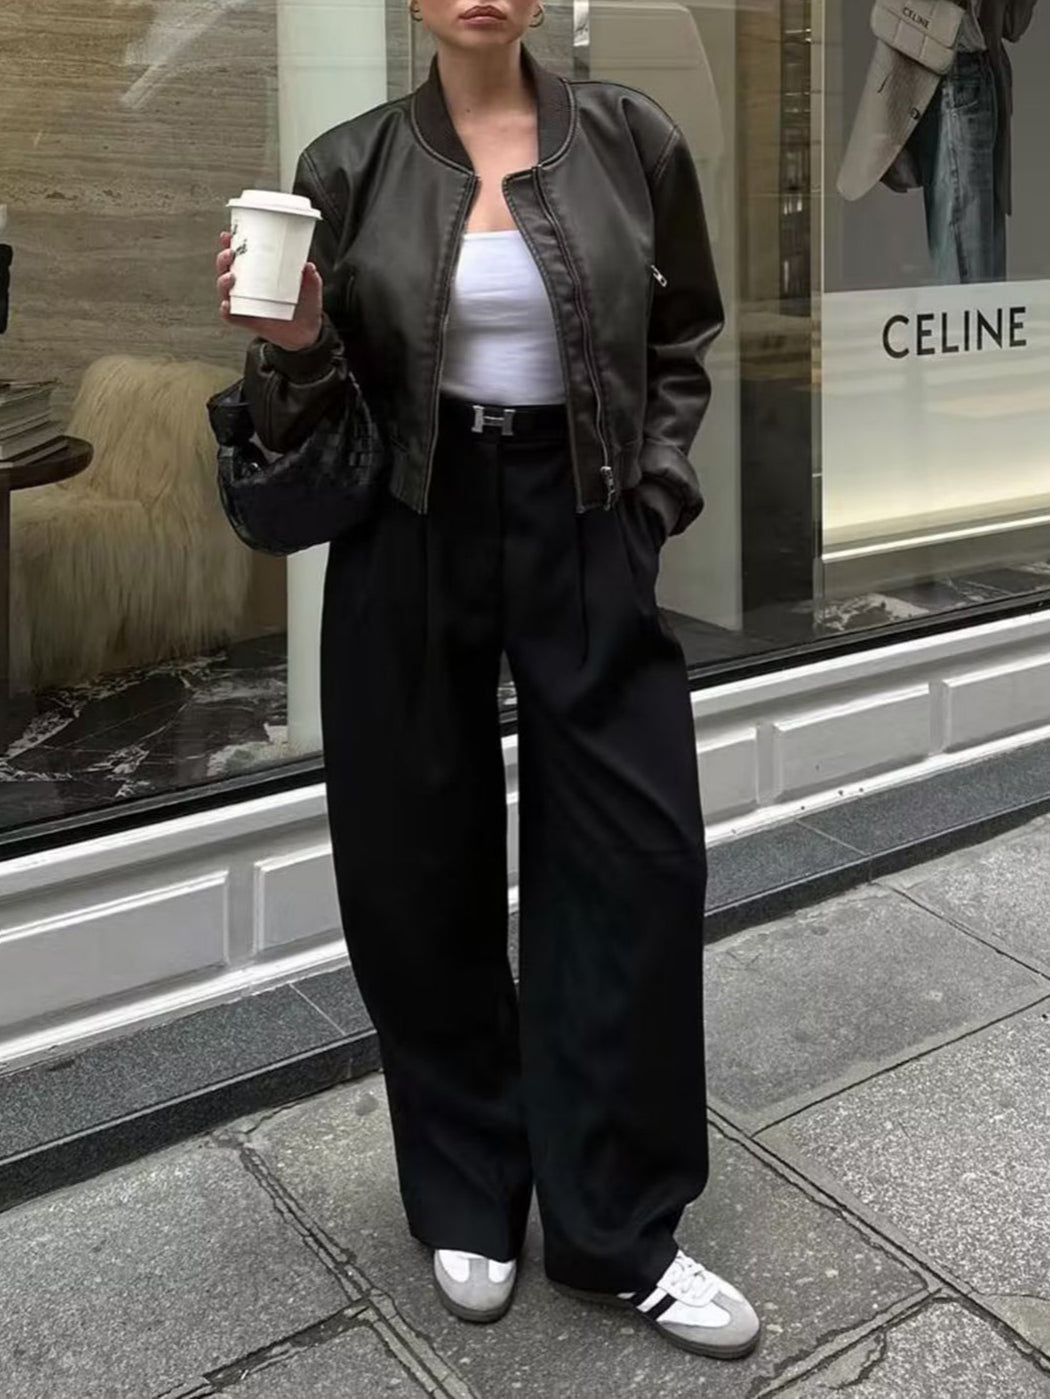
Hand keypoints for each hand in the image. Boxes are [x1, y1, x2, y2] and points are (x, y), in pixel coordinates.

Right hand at [215, 230, 323, 351]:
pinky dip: (226, 311)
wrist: (308, 332)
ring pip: (225, 290)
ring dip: (223, 282)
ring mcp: (246, 303)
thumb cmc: (305, 304)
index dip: (230, 244)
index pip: (241, 256)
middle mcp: (248, 287)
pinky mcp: (247, 320)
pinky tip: (227, 305)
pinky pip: (230, 316)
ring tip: (231, 277)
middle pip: (226, 269)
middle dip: (223, 260)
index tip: (228, 236)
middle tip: (230, 254)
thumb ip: (311, 278)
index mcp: (259, 273)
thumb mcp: (310, 288)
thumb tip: (308, 266)